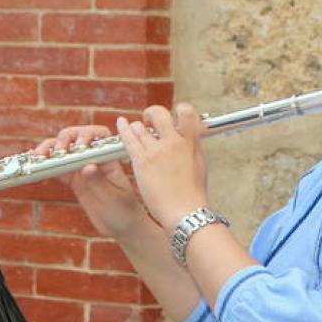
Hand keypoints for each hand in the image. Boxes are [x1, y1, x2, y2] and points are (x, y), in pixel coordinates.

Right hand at [37, 123, 145, 238]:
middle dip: (66, 139)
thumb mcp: (113, 198)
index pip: (100, 135)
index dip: (87, 134)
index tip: (79, 146)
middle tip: (59, 152)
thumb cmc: (125, 211)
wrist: (123, 227)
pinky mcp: (74, 181)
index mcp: (109, 159)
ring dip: (51, 149)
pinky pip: (58, 169)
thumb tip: (87, 166)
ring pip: (65, 151)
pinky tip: (36, 163)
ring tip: (39, 155)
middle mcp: (95, 159)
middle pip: (77, 137)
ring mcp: (83, 169)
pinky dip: (47, 164)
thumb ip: (99, 182)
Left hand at [116, 103, 208, 229]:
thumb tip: (191, 134)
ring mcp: (156, 151)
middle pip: (159, 114)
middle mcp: (173, 142)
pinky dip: (124, 129)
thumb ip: (193, 146)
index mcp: (190, 142)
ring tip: (137, 130)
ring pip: (140, 127)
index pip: (187, 112)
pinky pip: (129, 139)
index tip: (173, 118)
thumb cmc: (193, 193)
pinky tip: (120, 124)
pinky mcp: (141, 161)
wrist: (184, 211)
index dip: (180, 110)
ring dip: (138, 127)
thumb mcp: (200, 164)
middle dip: (153, 113)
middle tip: (150, 120)